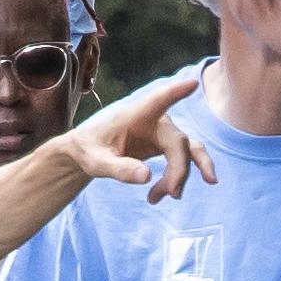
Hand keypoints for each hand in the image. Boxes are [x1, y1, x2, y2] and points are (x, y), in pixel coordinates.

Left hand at [63, 69, 213, 202]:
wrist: (87, 151)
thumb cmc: (89, 150)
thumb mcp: (97, 162)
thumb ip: (119, 169)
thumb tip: (146, 176)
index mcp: (135, 115)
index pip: (158, 101)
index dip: (176, 93)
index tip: (192, 84)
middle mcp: (154, 119)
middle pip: (178, 142)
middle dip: (178, 170)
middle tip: (169, 195)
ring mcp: (162, 131)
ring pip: (187, 150)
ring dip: (182, 174)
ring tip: (171, 197)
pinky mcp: (164, 144)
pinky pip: (185, 156)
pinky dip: (185, 173)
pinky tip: (177, 192)